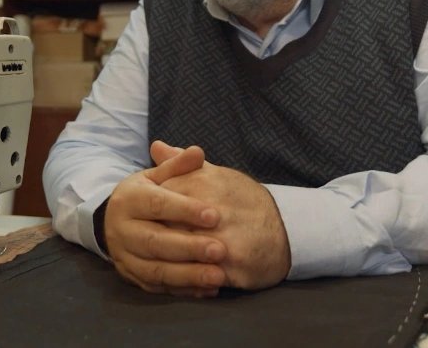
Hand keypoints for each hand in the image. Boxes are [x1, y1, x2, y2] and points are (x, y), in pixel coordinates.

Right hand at [104, 143, 227, 296]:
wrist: (110, 221)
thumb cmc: (143, 195)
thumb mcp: (155, 176)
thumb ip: (177, 165)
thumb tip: (198, 152)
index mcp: (129, 199)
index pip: (157, 205)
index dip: (186, 210)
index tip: (215, 215)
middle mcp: (122, 230)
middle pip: (155, 241)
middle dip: (189, 248)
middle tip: (221, 250)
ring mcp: (125, 257)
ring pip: (155, 270)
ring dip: (188, 275)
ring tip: (219, 277)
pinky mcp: (131, 277)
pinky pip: (157, 287)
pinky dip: (183, 290)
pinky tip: (207, 289)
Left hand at [152, 142, 291, 289]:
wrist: (287, 229)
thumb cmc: (245, 200)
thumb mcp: (217, 174)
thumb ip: (182, 164)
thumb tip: (155, 147)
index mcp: (205, 185)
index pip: (161, 197)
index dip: (148, 209)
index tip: (140, 217)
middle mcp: (212, 212)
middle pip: (166, 226)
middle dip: (152, 235)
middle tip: (139, 242)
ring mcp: (223, 242)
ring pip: (181, 254)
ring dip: (166, 260)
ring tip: (157, 261)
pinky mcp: (233, 268)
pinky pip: (200, 277)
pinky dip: (186, 280)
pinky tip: (177, 280)